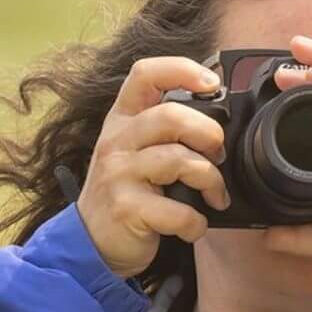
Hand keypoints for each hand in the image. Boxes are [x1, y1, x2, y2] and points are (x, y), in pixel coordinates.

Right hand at [80, 56, 232, 276]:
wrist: (91, 242)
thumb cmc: (125, 192)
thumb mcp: (136, 151)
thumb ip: (166, 131)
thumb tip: (219, 119)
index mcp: (123, 120)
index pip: (145, 74)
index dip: (182, 69)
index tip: (212, 83)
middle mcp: (117, 141)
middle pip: (171, 116)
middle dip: (209, 134)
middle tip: (219, 155)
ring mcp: (119, 175)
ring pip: (179, 160)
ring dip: (211, 180)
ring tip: (214, 196)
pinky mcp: (127, 209)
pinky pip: (178, 210)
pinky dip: (196, 222)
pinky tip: (193, 225)